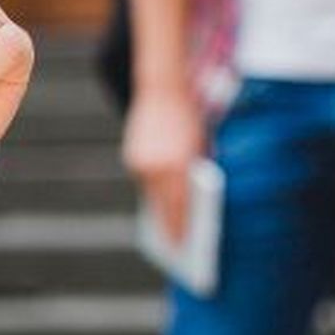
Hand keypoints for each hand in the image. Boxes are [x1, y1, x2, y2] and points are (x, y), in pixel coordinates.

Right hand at [122, 83, 204, 244]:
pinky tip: (159, 200)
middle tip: (174, 244)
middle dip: (168, 224)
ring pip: (151, 194)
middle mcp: (157, 167)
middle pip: (162, 205)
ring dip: (159, 208)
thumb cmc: (190, 119)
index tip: (182, 245)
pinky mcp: (132, 157)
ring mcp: (141, 162)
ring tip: (166, 226)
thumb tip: (194, 203)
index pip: (179, 207)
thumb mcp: (202, 147)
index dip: (180, 228)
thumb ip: (197, 174)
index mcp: (178, 167)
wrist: (163, 89)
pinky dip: (153, 190)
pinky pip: (145, 181)